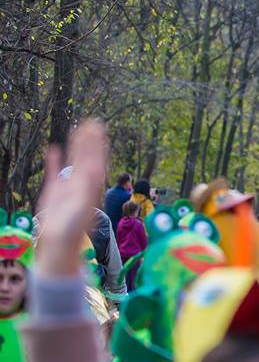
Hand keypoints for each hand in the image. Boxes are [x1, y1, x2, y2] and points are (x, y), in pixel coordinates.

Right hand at [36, 120, 108, 276]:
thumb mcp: (84, 201)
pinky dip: (54, 160)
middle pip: (87, 156)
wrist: (60, 240)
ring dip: (76, 146)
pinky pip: (54, 171)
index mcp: (92, 184)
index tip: (101, 128)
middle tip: (93, 121)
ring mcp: (68, 185)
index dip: (98, 144)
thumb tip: (97, 167)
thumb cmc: (74, 225)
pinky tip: (53, 148)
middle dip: (90, 140)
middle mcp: (82, 182)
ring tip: (77, 129)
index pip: (97, 159)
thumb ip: (89, 184)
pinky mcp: (54, 191)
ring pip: (73, 161)